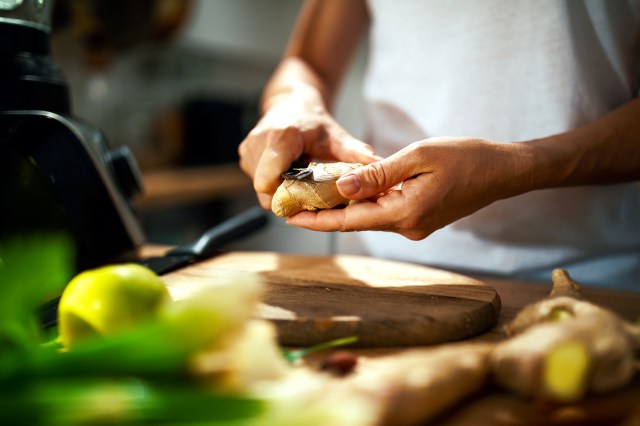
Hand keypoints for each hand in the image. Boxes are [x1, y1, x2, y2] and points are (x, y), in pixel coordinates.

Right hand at [238, 90, 378, 208]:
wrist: (292, 101)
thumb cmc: (313, 121)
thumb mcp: (335, 136)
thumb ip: (355, 152)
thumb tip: (378, 165)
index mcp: (280, 138)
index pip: (268, 182)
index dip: (285, 197)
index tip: (305, 200)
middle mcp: (258, 143)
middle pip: (265, 189)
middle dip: (286, 196)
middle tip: (307, 193)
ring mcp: (248, 150)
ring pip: (261, 187)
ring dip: (280, 190)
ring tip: (298, 180)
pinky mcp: (244, 155)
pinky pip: (257, 180)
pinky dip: (273, 182)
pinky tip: (288, 173)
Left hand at [287, 137, 529, 239]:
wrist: (502, 171)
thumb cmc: (465, 158)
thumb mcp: (417, 157)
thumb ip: (378, 174)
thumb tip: (342, 186)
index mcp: (405, 214)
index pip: (349, 221)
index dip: (316, 220)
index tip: (289, 216)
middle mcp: (407, 228)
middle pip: (356, 221)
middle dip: (324, 213)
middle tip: (292, 202)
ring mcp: (414, 227)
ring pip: (370, 217)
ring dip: (344, 206)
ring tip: (313, 194)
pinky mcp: (419, 220)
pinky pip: (384, 212)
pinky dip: (366, 202)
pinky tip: (350, 190)